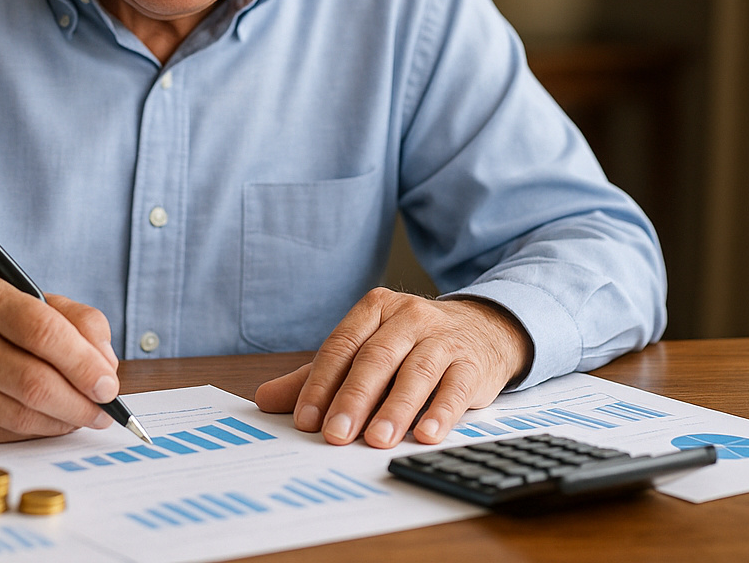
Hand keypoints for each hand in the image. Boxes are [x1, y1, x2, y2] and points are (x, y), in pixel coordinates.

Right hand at [0, 275, 120, 441]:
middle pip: (34, 381)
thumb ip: (75, 321)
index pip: (42, 330)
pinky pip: (3, 434)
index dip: (82, 361)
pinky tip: (48, 423)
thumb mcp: (26, 300)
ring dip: (63, 421)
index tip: (108, 384)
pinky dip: (36, 432)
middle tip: (105, 410)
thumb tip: (106, 365)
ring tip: (83, 416)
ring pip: (21, 415)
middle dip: (80, 402)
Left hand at [254, 289, 532, 448]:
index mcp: (374, 309)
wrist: (482, 329)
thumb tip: (266, 400)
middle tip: (336, 434)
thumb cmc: (411, 345)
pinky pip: (454, 388)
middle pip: (375, 359)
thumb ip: (318, 376)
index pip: (341, 346)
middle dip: (353, 399)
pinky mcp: (471, 364)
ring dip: (395, 409)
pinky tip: (426, 435)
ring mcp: (442, 339)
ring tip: (377, 439)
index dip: (321, 384)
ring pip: (415, 373)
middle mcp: (408, 317)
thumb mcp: (364, 351)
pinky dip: (440, 412)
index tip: (306, 420)